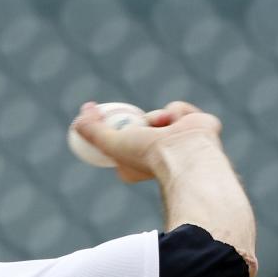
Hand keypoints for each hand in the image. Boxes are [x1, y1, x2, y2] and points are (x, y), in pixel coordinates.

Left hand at [72, 100, 223, 183]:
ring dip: (158, 116)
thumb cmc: (147, 154)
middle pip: (144, 128)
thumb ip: (92, 132)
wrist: (185, 153)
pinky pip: (180, 111)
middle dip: (141, 121)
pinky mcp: (198, 130)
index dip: (117, 130)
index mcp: (138, 166)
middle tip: (136, 118)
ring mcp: (181, 144)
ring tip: (162, 126)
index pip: (124, 143)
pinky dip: (178, 112)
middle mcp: (160, 157)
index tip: (106, 117)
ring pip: (162, 116)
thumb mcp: (110, 143)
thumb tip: (78, 117)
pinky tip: (179, 122)